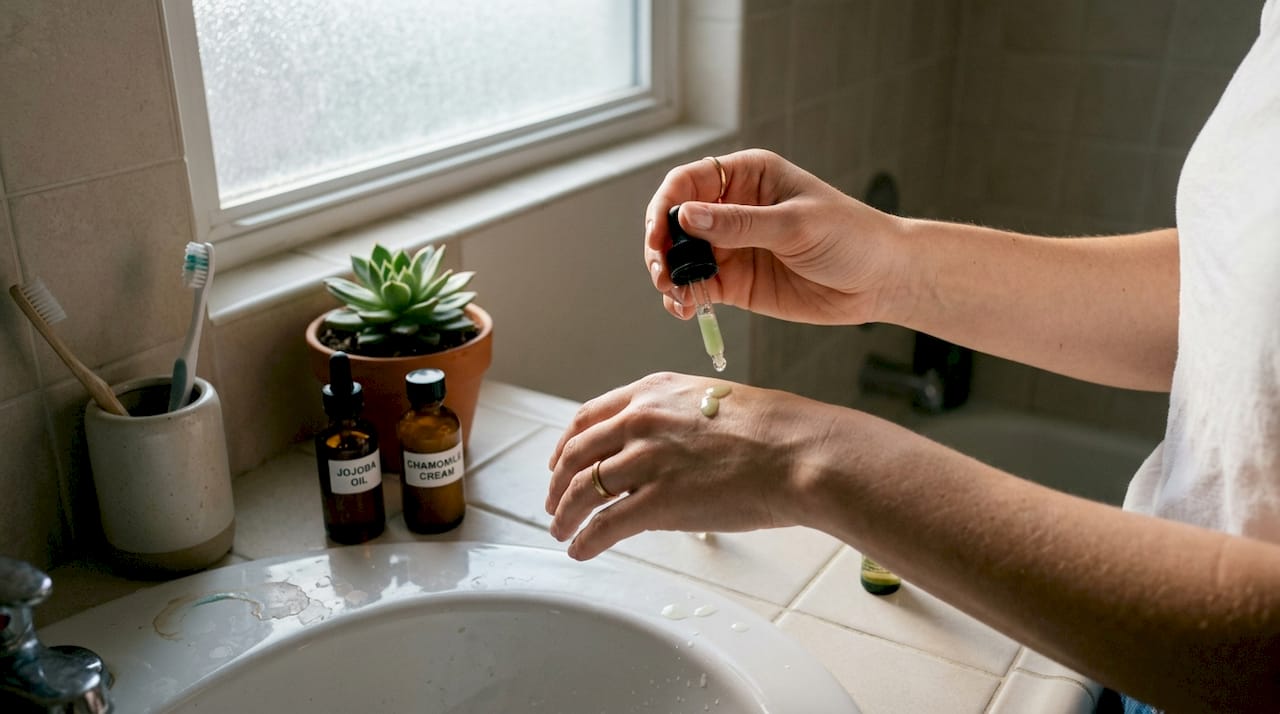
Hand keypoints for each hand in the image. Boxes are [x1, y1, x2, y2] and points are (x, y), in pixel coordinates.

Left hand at [544, 372, 836, 559]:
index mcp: (652, 392)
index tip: (559, 463)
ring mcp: (646, 460)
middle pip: (575, 455)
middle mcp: (641, 420)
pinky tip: (580, 551)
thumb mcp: (713, 402)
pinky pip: (604, 525)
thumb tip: (663, 445)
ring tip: (561, 532)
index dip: (565, 445)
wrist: (802, 453)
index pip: (588, 418)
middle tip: (553, 504)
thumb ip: (676, 418)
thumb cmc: (775, 430)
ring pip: (581, 490)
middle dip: (556, 483)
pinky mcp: (658, 502)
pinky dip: (585, 541)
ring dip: (565, 516)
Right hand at [645, 149, 906, 324]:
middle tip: (663, 273)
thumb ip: (739, 224)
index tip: (659, 236)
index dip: (666, 207)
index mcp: (747, 177)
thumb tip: (685, 217)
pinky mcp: (737, 282)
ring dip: (669, 276)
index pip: (688, 182)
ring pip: (681, 258)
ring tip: (674, 295)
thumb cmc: (851, 236)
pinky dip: (684, 299)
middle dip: (661, 246)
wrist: (881, 280)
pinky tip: (685, 310)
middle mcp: (732, 209)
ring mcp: (732, 247)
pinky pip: (698, 288)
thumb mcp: (795, 225)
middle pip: (676, 222)